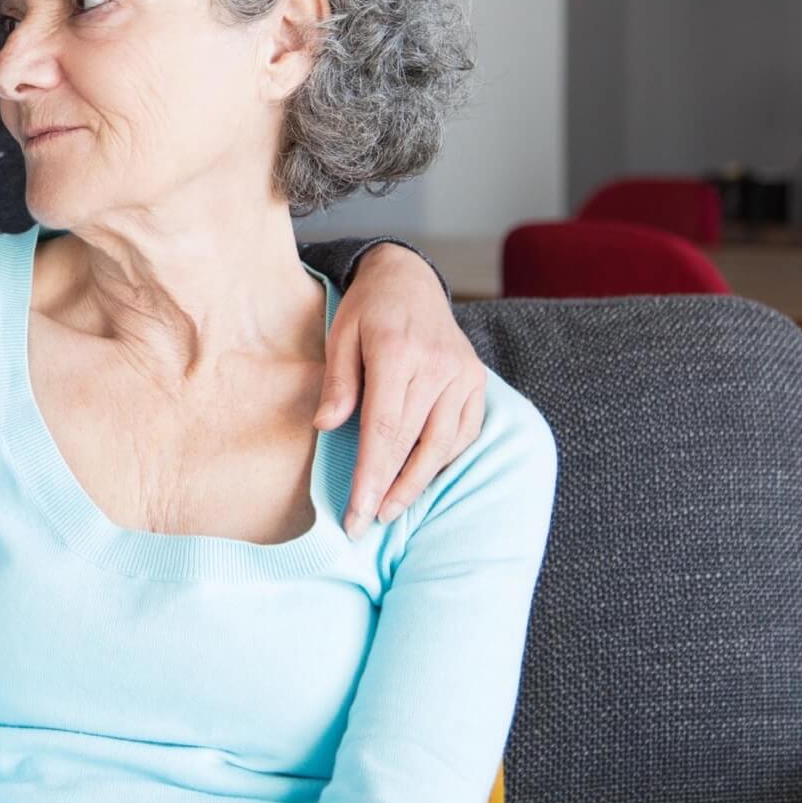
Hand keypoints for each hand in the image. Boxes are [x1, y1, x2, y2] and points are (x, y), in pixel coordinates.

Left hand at [316, 243, 486, 538]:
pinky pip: (463, 433)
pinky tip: (419, 478)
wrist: (410, 278)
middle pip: (412, 443)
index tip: (354, 513)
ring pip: (442, 444)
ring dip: (416, 483)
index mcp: (397, 352)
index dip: (369, 476)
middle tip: (363, 523)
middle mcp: (437, 366)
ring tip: (388, 510)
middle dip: (387, 490)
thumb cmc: (368, 310)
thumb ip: (337, 382)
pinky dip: (442, 460)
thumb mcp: (340, 334)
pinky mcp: (476, 381)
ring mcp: (462, 374)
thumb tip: (325, 427)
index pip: (383, 429)